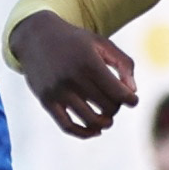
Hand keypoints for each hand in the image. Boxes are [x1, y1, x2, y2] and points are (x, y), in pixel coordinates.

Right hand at [9, 9, 136, 137]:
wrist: (36, 36)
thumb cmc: (75, 41)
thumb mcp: (101, 43)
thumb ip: (123, 64)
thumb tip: (132, 92)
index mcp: (89, 62)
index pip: (118, 92)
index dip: (130, 100)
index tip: (132, 100)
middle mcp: (73, 78)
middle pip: (106, 106)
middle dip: (116, 107)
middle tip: (114, 102)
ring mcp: (58, 91)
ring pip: (90, 120)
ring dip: (104, 123)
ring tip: (107, 118)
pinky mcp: (46, 101)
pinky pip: (67, 126)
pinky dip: (84, 133)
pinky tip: (95, 131)